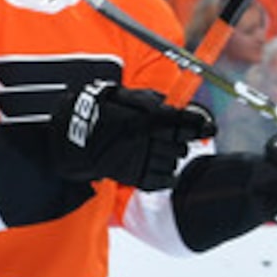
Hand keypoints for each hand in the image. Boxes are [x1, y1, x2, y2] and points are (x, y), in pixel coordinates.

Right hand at [43, 80, 211, 190]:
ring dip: (171, 158)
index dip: (200, 124)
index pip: (184, 122)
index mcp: (145, 118)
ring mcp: (140, 160)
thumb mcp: (118, 95)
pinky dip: (165, 177)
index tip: (208, 127)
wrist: (67, 139)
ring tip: (159, 152)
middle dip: (180, 140)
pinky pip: (161, 181)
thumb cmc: (93, 113)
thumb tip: (165, 104)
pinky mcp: (133, 177)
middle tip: (171, 137)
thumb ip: (145, 99)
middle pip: (181, 145)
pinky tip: (158, 169)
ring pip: (173, 163)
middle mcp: (146, 140)